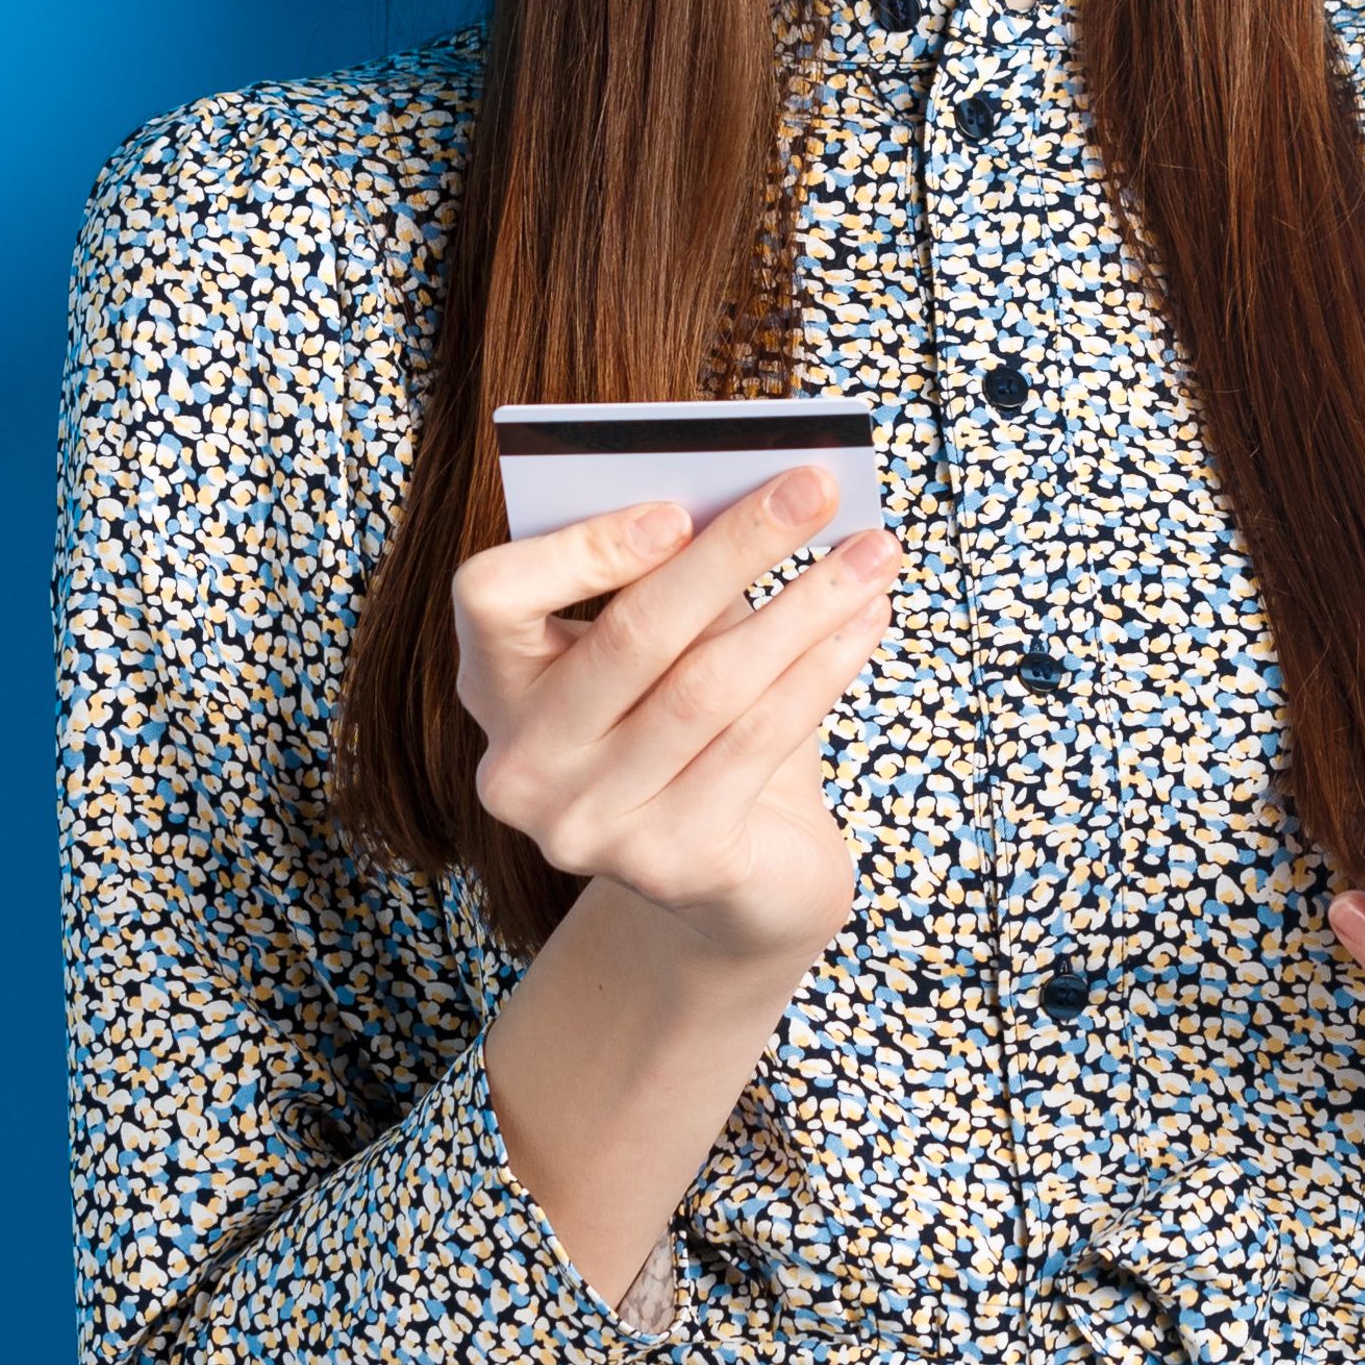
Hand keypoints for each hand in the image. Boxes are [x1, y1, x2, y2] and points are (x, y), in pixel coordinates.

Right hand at [448, 460, 903, 971]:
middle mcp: (522, 767)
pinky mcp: (672, 864)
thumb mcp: (670, 644)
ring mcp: (590, 826)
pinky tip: (868, 621)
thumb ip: (678, 575)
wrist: (740, 878)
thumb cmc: (696, 726)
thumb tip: (761, 493)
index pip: (490, 597)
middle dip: (737, 548)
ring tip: (874, 552)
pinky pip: (759, 740)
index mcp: (496, 687)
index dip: (580, 549)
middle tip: (817, 486)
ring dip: (806, 606)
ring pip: (710, 687)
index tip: (679, 507)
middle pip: (631, 636)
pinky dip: (824, 670)